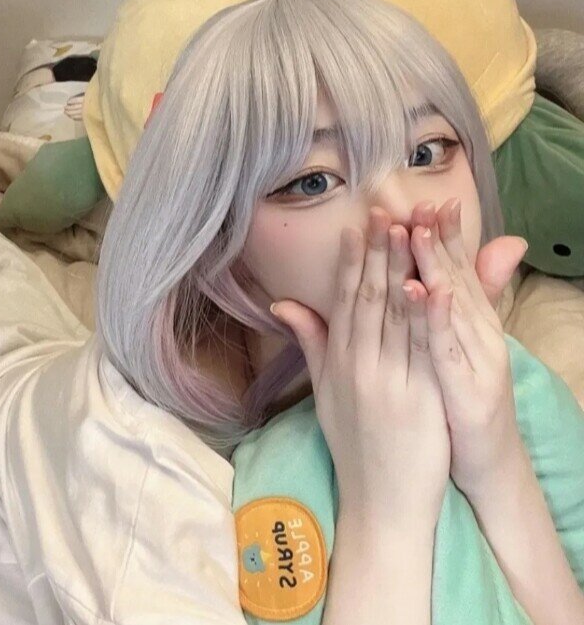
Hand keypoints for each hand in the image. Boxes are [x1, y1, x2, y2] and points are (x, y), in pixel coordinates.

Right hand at [271, 207, 451, 531]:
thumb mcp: (324, 391)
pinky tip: (430, 283)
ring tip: (408, 230)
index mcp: (338, 362)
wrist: (380, 501)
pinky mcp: (420, 397)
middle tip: (385, 210)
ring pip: (396, 314)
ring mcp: (390, 380)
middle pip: (370, 297)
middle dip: (378, 252)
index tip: (359, 225)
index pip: (345, 300)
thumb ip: (310, 342)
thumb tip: (281, 302)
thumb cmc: (353, 444)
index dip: (352, 260)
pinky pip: (423, 346)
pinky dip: (426, 313)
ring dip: (402, 269)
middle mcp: (360, 365)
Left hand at [403, 198, 528, 498]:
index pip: (455, 269)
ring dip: (434, 264)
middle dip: (436, 237)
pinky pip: (444, 346)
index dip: (443, 234)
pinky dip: (433, 316)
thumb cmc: (461, 399)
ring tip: (415, 230)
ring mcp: (473, 359)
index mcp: (469, 322)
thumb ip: (453, 306)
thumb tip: (466, 264)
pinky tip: (420, 289)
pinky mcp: (465, 387)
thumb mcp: (457, 347)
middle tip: (422, 200)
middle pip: (454, 277)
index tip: (428, 198)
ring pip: (450, 304)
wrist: (484, 461)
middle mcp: (477, 333)